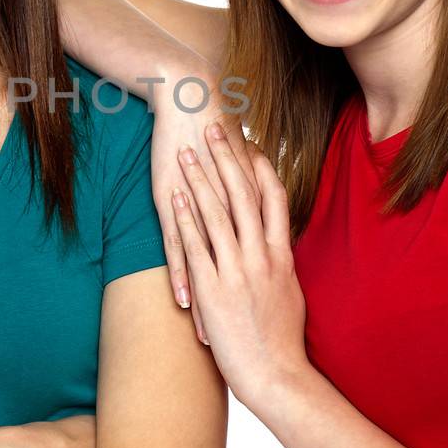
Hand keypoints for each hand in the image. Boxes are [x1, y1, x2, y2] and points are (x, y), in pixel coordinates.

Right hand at [149, 68, 255, 345]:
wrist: (193, 102)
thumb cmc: (214, 132)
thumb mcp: (238, 165)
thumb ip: (249, 189)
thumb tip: (260, 206)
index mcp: (248, 205)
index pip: (258, 260)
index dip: (265, 294)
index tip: (272, 325)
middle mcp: (231, 214)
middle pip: (241, 273)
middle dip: (243, 312)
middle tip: (249, 345)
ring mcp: (202, 212)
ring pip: (211, 269)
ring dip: (211, 306)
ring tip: (213, 339)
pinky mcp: (175, 207)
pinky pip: (181, 250)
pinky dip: (184, 278)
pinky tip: (185, 304)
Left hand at [170, 124, 309, 404]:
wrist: (278, 377)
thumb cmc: (284, 342)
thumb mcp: (288, 295)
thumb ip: (280, 267)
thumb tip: (276, 249)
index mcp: (282, 255)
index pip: (273, 198)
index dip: (260, 167)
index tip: (250, 142)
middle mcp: (261, 256)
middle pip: (244, 194)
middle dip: (228, 158)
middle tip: (214, 126)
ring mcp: (237, 270)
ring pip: (218, 213)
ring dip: (201, 179)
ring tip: (188, 150)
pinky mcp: (214, 287)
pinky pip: (198, 243)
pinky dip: (187, 216)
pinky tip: (175, 195)